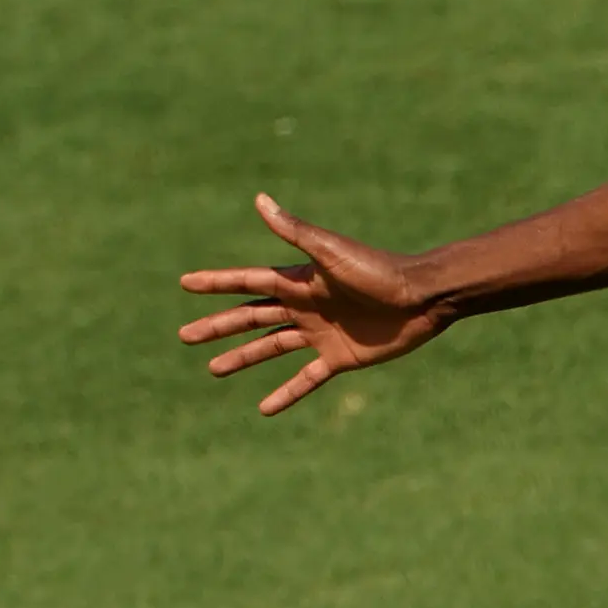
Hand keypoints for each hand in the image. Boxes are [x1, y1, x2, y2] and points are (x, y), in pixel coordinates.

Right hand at [176, 195, 452, 416]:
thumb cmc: (379, 270)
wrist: (422, 298)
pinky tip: (264, 408)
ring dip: (242, 357)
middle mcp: (304, 306)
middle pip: (251, 317)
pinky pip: (306, 378)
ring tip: (213, 370)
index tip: (185, 283)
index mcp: (298, 281)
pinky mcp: (340, 357)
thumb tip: (259, 199)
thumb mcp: (331, 251)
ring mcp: (320, 333)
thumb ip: (295, 231)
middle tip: (185, 337)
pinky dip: (286, 393)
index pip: (246, 282)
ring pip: (270, 347)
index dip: (215, 283)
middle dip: (218, 326)